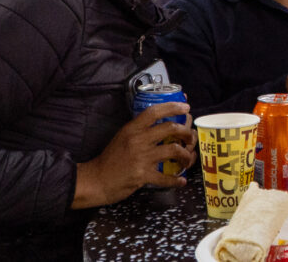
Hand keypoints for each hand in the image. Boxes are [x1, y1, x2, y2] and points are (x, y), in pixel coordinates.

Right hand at [70, 101, 195, 208]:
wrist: (96, 180)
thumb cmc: (110, 159)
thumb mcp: (123, 137)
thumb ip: (140, 130)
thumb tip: (162, 125)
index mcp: (132, 129)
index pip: (154, 111)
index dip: (172, 107)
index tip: (186, 107)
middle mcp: (138, 140)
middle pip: (170, 128)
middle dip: (186, 132)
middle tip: (190, 138)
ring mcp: (141, 157)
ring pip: (174, 150)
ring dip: (186, 155)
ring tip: (187, 159)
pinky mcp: (142, 175)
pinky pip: (166, 177)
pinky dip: (176, 180)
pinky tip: (180, 181)